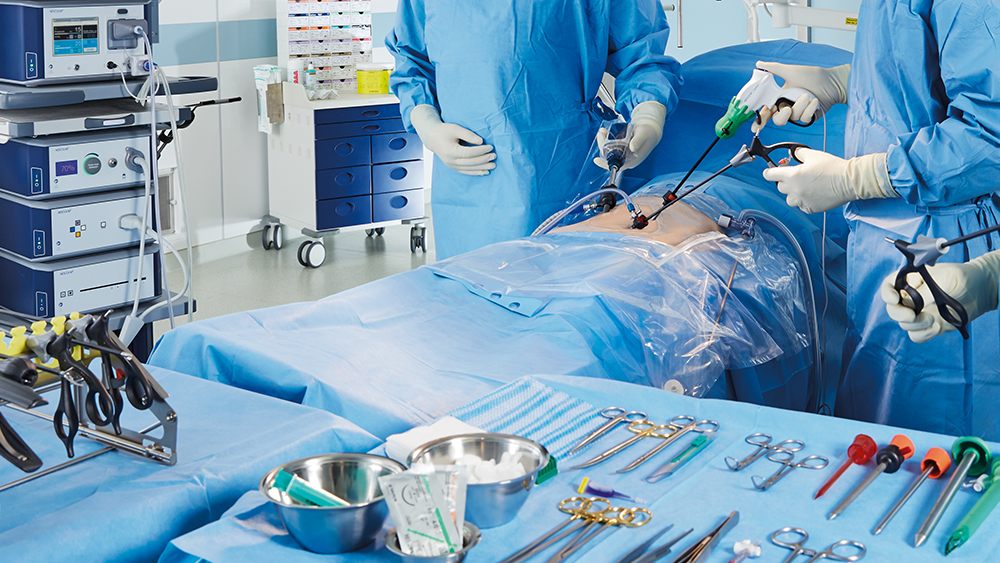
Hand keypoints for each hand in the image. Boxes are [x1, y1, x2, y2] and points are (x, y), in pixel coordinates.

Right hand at [409, 105, 495, 175]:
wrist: (432, 138)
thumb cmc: (444, 131)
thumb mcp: (455, 128)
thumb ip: (468, 135)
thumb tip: (481, 142)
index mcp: (450, 151)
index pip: (469, 153)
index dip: (481, 150)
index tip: (491, 147)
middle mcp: (450, 161)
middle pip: (471, 163)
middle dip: (484, 160)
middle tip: (495, 156)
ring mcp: (451, 166)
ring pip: (469, 169)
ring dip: (482, 168)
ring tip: (493, 165)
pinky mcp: (453, 167)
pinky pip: (466, 172)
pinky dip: (475, 172)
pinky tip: (484, 172)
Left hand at [594, 101, 665, 170]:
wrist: (650, 131)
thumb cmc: (648, 133)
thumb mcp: (643, 134)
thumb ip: (638, 141)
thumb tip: (632, 148)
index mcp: (632, 160)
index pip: (617, 166)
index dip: (606, 164)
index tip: (596, 159)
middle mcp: (626, 159)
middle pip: (610, 157)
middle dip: (602, 145)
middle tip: (602, 132)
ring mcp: (623, 155)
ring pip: (609, 151)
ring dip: (603, 141)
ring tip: (603, 130)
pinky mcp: (621, 149)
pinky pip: (610, 147)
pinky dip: (606, 140)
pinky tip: (605, 132)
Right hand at [751, 62, 850, 132]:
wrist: (832, 82)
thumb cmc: (812, 76)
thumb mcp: (790, 71)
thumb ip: (773, 69)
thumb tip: (759, 64)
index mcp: (779, 96)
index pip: (766, 110)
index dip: (759, 119)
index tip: (755, 125)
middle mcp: (787, 105)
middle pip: (777, 119)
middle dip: (781, 115)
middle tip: (787, 109)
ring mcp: (797, 112)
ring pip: (792, 118)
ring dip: (800, 106)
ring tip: (807, 96)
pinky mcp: (808, 116)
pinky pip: (804, 119)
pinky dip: (809, 110)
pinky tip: (814, 101)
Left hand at [762, 149, 894, 213]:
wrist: (849, 181)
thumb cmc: (833, 167)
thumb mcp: (814, 155)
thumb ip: (799, 153)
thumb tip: (793, 153)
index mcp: (792, 176)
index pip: (770, 175)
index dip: (769, 172)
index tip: (770, 172)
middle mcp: (794, 190)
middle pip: (780, 187)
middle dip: (785, 181)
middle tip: (796, 176)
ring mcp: (802, 201)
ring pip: (789, 199)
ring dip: (793, 193)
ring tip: (804, 186)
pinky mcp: (811, 208)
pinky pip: (801, 206)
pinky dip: (804, 201)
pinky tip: (813, 194)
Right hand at [880, 252, 999, 342]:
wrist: (981, 291)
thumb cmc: (963, 277)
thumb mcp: (945, 278)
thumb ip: (926, 292)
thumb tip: (912, 305)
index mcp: (910, 280)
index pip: (889, 286)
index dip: (887, 293)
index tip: (894, 299)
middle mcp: (911, 297)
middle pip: (892, 308)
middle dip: (899, 314)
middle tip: (911, 315)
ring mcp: (919, 313)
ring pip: (904, 324)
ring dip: (915, 324)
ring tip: (932, 319)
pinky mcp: (929, 326)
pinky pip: (916, 335)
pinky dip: (922, 334)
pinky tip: (935, 328)